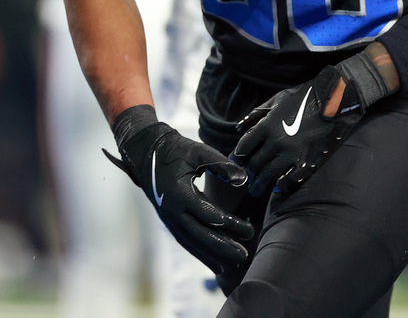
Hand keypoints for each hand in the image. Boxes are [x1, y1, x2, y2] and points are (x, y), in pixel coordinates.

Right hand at [105, 122, 252, 273]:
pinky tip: (213, 262)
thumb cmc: (176, 150)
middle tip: (244, 256)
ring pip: (192, 243)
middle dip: (223, 248)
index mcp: (181, 195)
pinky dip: (200, 252)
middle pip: (201, 236)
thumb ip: (221, 165)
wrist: (148, 153)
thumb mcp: (198, 152)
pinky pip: (186, 241)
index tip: (249, 230)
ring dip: (212, 256)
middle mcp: (173, 212)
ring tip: (231, 268)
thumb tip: (244, 179)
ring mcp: (169, 218)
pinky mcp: (169, 220)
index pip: (209, 215)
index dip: (230, 225)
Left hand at [233, 66, 363, 195]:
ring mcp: (291, 153)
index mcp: (267, 125)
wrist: (333, 99)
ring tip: (256, 190)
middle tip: (248, 177)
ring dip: (260, 184)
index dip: (239, 156)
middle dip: (249, 172)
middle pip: (255, 163)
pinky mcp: (306, 161)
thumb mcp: (278, 99)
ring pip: (268, 174)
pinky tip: (278, 188)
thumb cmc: (304, 96)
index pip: (245, 147)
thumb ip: (257, 113)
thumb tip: (239, 127)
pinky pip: (289, 179)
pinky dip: (281, 185)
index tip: (237, 162)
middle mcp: (276, 141)